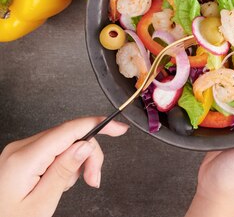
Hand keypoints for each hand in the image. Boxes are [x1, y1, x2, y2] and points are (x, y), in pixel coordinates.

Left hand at [0, 117, 128, 216]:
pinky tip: (58, 182)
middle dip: (87, 155)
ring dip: (75, 162)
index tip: (118, 129)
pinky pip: (52, 151)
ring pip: (63, 144)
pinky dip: (63, 164)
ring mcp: (19, 152)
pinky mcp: (21, 157)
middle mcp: (20, 148)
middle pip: (69, 136)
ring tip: (69, 187)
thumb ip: (64, 171)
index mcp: (24, 158)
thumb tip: (85, 145)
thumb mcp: (42, 203)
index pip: (69, 130)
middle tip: (93, 179)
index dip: (97, 125)